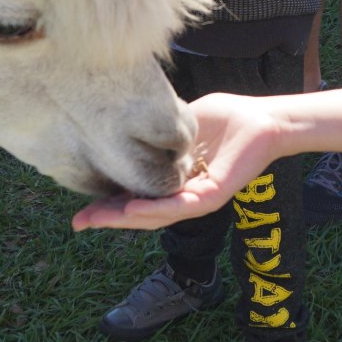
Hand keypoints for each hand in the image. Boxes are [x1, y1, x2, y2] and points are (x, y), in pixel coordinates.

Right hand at [72, 90, 282, 230]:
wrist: (263, 119)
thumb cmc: (228, 118)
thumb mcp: (181, 125)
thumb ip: (158, 135)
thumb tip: (126, 131)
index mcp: (175, 180)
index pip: (137, 195)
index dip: (109, 202)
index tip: (80, 208)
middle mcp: (185, 195)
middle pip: (141, 212)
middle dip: (108, 218)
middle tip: (78, 223)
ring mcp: (199, 198)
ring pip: (157, 214)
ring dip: (125, 217)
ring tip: (97, 219)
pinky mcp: (214, 195)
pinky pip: (182, 206)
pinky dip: (155, 209)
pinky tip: (132, 209)